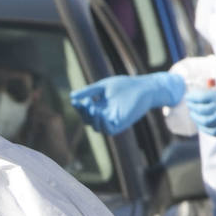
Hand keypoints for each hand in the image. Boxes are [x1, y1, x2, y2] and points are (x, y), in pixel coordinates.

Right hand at [70, 72, 186, 135]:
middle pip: (88, 120)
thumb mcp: (103, 87)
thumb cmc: (125, 85)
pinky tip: (99, 114)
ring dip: (92, 119)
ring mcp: (112, 121)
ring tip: (92, 108)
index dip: (79, 108)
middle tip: (86, 102)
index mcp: (99, 107)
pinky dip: (102, 124)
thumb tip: (72, 96)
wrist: (144, 87)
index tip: (74, 100)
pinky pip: (108, 129)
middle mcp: (105, 116)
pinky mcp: (121, 124)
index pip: (85, 111)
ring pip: (96, 127)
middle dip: (84, 113)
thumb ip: (89, 92)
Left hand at [185, 85, 215, 136]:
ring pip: (204, 122)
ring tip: (193, 113)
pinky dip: (204, 127)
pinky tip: (201, 123)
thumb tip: (201, 95)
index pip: (201, 98)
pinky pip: (211, 131)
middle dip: (193, 107)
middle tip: (189, 104)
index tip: (189, 96)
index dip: (193, 97)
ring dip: (196, 117)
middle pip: (200, 111)